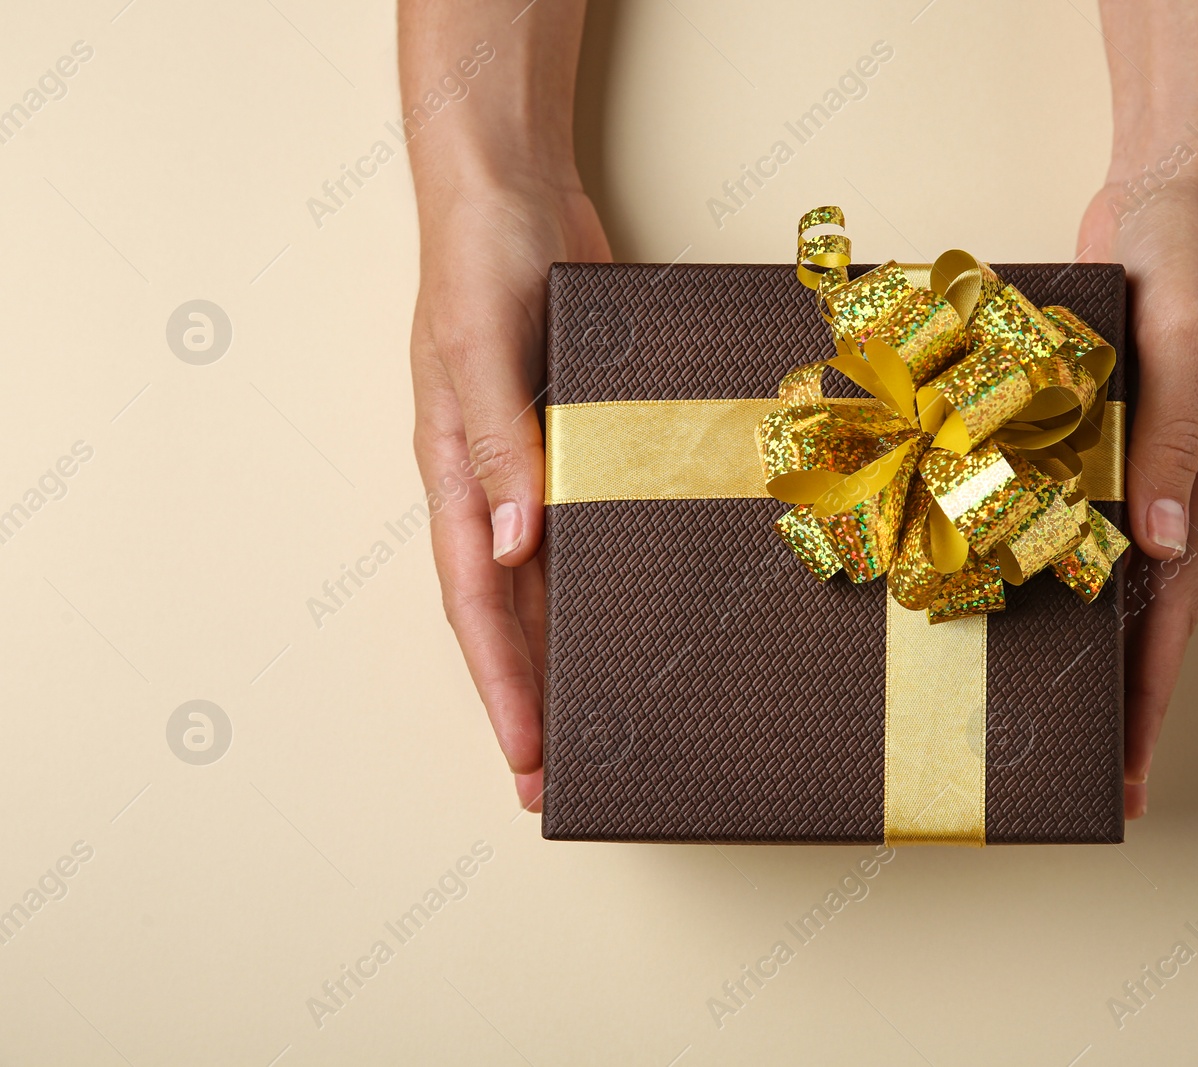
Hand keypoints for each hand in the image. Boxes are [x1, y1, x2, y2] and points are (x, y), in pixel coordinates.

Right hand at [411, 179, 609, 810]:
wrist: (517, 186)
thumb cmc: (476, 255)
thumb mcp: (474, 349)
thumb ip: (495, 446)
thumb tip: (513, 550)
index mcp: (454, 472)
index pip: (475, 606)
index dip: (501, 687)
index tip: (526, 759)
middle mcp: (495, 482)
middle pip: (514, 613)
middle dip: (536, 696)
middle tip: (567, 775)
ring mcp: (540, 461)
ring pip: (559, 579)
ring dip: (579, 647)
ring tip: (612, 717)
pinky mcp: (584, 433)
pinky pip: (600, 517)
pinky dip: (617, 567)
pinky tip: (648, 604)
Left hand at [1078, 177, 1197, 818]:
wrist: (1173, 180)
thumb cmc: (1196, 251)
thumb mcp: (1190, 341)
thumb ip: (1178, 440)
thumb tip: (1168, 544)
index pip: (1176, 615)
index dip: (1148, 700)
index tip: (1123, 775)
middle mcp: (1171, 483)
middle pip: (1137, 613)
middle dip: (1108, 695)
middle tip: (1065, 769)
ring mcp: (1130, 459)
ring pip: (1097, 569)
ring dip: (1070, 633)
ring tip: (1028, 699)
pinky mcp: (1092, 427)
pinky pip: (1063, 506)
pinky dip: (1039, 551)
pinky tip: (999, 583)